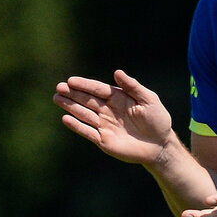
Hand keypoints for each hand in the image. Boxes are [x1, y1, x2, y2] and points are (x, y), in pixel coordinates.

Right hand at [53, 69, 172, 164]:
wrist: (160, 145)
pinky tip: (65, 119)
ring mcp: (104, 125)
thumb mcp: (149, 99)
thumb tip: (117, 72)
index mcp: (118, 98)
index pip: (98, 89)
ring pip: (84, 114)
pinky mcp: (103, 140)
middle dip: (72, 94)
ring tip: (56, 98)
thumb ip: (132, 86)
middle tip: (58, 88)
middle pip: (87, 100)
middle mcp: (108, 110)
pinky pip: (87, 132)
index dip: (85, 85)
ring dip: (70, 106)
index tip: (71, 81)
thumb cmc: (157, 119)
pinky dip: (76, 126)